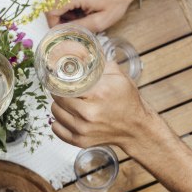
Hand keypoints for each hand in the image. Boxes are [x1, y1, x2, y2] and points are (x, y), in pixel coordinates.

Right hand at [47, 0, 136, 31]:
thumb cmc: (117, 0)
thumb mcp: (101, 21)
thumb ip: (79, 27)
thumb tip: (63, 32)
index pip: (51, 11)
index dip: (53, 24)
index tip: (62, 31)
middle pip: (49, 5)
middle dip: (57, 18)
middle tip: (72, 25)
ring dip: (60, 10)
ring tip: (76, 16)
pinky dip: (64, 3)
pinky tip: (77, 8)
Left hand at [50, 61, 167, 153]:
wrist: (137, 128)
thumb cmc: (128, 102)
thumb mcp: (118, 76)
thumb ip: (99, 63)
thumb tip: (82, 50)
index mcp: (98, 94)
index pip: (65, 86)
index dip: (60, 81)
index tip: (59, 79)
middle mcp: (88, 113)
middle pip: (57, 99)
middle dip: (59, 92)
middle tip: (64, 89)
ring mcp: (83, 130)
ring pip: (55, 113)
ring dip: (58, 106)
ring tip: (67, 102)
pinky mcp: (80, 141)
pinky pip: (57, 130)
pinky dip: (58, 122)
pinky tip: (66, 116)